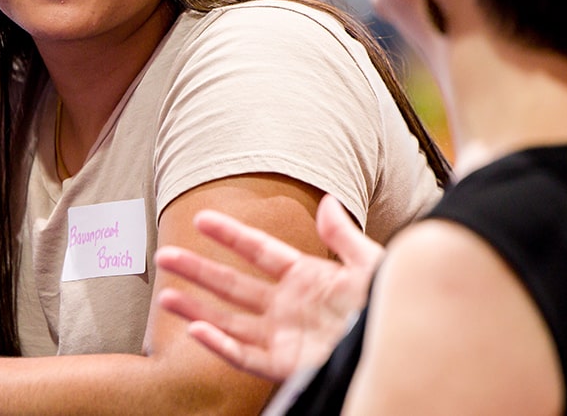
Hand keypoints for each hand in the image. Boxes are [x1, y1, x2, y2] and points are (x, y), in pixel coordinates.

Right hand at [155, 195, 383, 381]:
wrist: (401, 347)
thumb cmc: (390, 306)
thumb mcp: (370, 264)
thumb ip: (343, 236)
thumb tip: (327, 201)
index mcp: (306, 277)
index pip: (259, 251)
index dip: (230, 235)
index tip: (201, 218)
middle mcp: (288, 306)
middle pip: (233, 285)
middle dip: (199, 271)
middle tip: (165, 255)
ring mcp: (284, 336)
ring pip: (230, 321)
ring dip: (198, 308)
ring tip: (165, 295)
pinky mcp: (286, 364)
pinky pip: (245, 356)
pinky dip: (220, 345)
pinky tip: (197, 329)